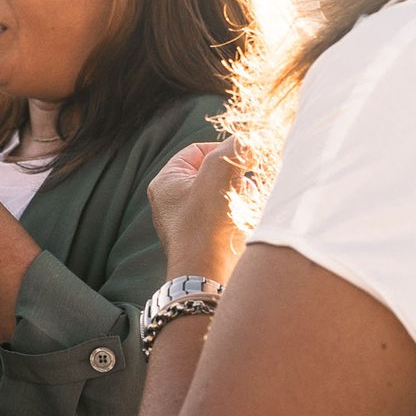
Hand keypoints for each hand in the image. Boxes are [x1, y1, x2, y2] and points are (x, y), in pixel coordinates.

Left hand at [148, 140, 256, 282]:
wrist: (208, 274)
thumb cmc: (205, 224)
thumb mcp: (218, 174)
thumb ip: (233, 150)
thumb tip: (249, 141)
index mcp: (167, 183)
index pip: (196, 151)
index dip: (221, 150)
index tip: (243, 157)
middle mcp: (174, 202)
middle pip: (213, 173)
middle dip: (234, 176)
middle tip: (242, 184)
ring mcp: (190, 222)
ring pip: (225, 194)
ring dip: (240, 195)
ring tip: (241, 205)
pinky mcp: (208, 239)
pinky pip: (229, 216)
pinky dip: (241, 214)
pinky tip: (245, 220)